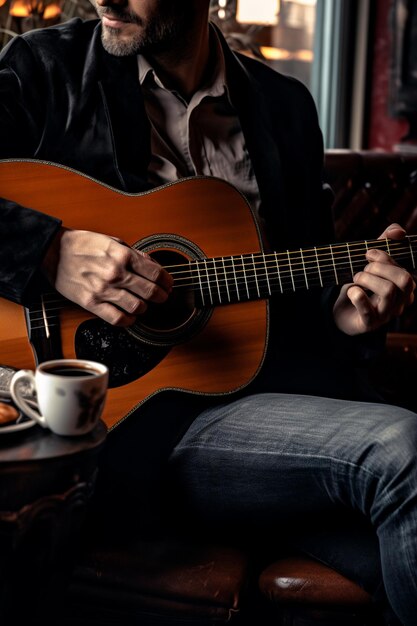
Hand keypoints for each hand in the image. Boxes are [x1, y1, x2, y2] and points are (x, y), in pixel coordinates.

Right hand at [42, 228, 172, 325]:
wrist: (53, 253)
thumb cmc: (82, 245)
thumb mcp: (112, 240)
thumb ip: (134, 253)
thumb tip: (152, 264)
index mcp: (122, 255)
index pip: (155, 273)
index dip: (166, 281)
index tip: (168, 284)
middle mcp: (115, 273)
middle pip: (150, 292)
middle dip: (161, 296)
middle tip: (162, 296)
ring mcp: (103, 290)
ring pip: (137, 307)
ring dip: (144, 308)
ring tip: (143, 304)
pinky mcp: (92, 303)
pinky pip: (118, 319)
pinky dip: (129, 320)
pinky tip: (130, 316)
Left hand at [333, 223, 415, 335]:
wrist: (343, 313)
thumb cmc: (363, 285)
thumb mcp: (373, 263)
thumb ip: (386, 243)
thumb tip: (398, 231)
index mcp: (405, 287)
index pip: (406, 270)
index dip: (386, 257)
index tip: (368, 252)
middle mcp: (401, 301)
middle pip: (404, 280)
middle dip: (381, 268)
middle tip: (363, 268)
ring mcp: (387, 314)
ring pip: (388, 291)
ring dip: (367, 279)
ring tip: (356, 278)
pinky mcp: (370, 323)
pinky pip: (368, 310)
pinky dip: (357, 295)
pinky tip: (351, 290)